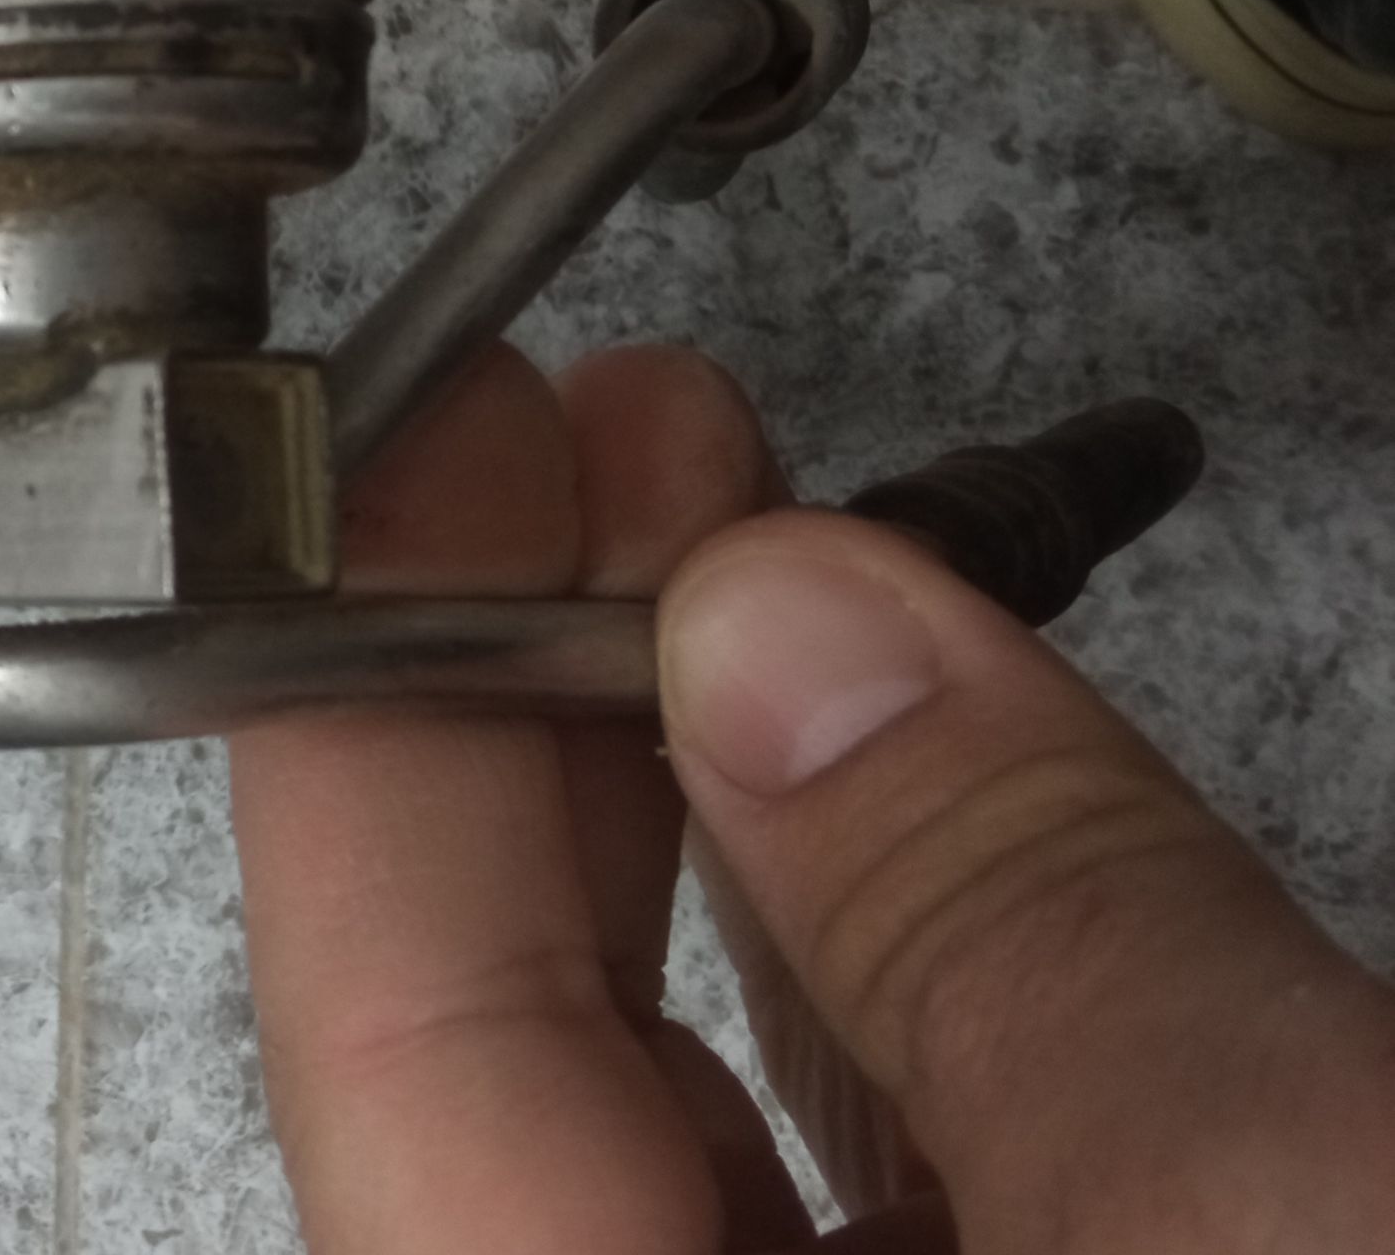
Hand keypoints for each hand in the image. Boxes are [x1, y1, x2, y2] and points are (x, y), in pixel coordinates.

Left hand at [229, 346, 1394, 1250]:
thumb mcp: (1249, 1210)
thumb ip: (1010, 931)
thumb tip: (792, 626)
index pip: (395, 1059)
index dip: (375, 722)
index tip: (419, 464)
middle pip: (512, 1056)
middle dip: (543, 711)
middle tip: (589, 446)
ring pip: (698, 1093)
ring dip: (716, 789)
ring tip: (746, 531)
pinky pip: (881, 1147)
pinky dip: (879, 931)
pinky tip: (890, 742)